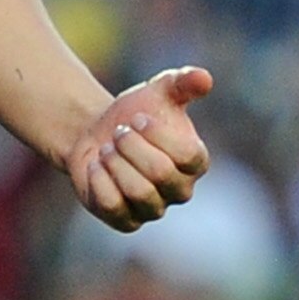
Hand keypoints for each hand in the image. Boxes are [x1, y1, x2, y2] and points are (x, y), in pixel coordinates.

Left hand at [66, 66, 212, 231]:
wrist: (97, 133)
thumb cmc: (135, 114)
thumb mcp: (160, 90)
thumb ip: (184, 83)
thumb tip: (204, 78)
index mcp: (195, 162)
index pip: (187, 155)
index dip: (157, 135)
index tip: (137, 118)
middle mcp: (180, 190)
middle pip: (160, 173)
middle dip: (131, 146)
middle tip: (118, 133)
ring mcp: (153, 209)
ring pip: (138, 192)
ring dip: (115, 163)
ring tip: (106, 150)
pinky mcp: (125, 221)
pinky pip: (113, 206)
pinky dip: (99, 180)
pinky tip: (95, 165)